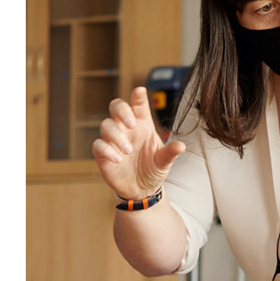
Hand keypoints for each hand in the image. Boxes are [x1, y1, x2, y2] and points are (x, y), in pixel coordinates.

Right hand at [91, 86, 185, 201]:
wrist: (141, 189)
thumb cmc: (152, 169)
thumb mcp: (164, 162)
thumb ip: (170, 153)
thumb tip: (181, 146)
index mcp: (143, 125)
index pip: (138, 105)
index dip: (138, 97)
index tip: (140, 91)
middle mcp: (126, 129)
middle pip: (116, 107)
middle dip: (121, 110)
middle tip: (131, 123)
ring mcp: (113, 141)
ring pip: (106, 125)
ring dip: (116, 135)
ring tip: (128, 150)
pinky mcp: (103, 154)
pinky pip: (98, 145)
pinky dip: (107, 150)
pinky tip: (118, 159)